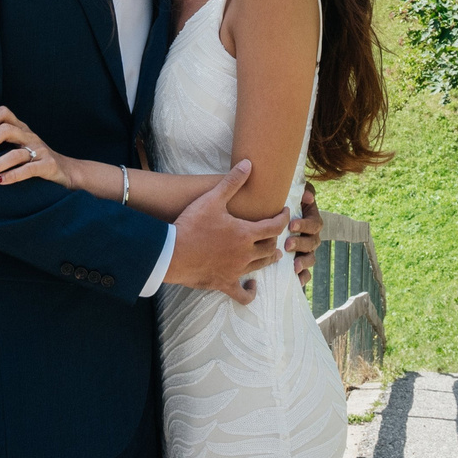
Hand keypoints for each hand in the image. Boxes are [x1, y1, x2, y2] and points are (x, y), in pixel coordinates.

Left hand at [0, 105, 75, 188]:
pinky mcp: (48, 166)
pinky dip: (12, 176)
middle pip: (6, 130)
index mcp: (21, 129)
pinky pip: (28, 169)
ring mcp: (40, 151)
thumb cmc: (35, 161)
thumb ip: (0, 145)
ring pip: (14, 154)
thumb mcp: (18, 147)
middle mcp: (29, 136)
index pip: (3, 112)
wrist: (68, 173)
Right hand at [165, 160, 290, 304]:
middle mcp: (245, 254)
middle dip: (275, 238)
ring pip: (261, 266)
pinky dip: (250, 292)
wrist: (173, 252)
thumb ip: (232, 181)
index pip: (274, 226)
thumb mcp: (212, 199)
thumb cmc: (192, 224)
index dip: (283, 218)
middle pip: (270, 247)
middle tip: (275, 232)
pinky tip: (252, 286)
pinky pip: (243, 294)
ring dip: (269, 258)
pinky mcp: (224, 284)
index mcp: (246, 233)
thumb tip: (248, 163)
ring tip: (274, 253)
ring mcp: (236, 271)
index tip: (285, 212)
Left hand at [287, 182, 323, 284]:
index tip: (292, 225)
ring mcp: (306, 251)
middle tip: (288, 244)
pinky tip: (297, 280)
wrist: (272, 220)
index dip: (305, 225)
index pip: (314, 224)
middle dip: (301, 244)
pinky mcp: (299, 263)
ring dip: (304, 262)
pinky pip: (306, 274)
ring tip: (294, 266)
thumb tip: (308, 196)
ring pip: (310, 258)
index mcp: (311, 220)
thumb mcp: (293, 194)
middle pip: (313, 242)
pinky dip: (303, 278)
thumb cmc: (283, 204)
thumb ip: (302, 192)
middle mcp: (311, 236)